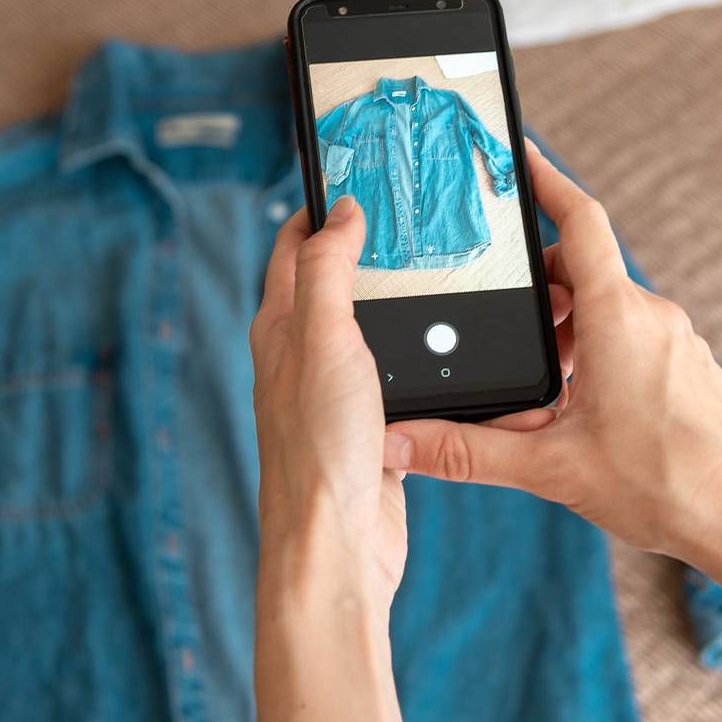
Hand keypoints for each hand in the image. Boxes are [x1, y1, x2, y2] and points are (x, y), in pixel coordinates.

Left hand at [250, 195, 404, 611]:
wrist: (337, 545)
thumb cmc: (320, 447)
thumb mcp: (323, 339)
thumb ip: (329, 270)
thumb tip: (341, 212)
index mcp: (279, 329)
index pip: (293, 249)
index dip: (320, 208)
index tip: (354, 176)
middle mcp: (300, 358)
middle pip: (328, 282)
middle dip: (361, 244)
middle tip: (406, 214)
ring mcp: (334, 394)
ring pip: (364, 326)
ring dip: (392, 296)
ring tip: (432, 267)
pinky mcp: (368, 427)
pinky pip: (391, 371)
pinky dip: (413, 349)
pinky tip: (441, 346)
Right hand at [384, 142, 721, 567]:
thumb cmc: (663, 489)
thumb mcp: (549, 468)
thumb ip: (466, 452)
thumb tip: (401, 443)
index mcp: (617, 319)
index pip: (580, 220)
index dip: (546, 179)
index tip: (518, 154)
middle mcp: (651, 316)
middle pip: (581, 269)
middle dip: (537, 291)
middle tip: (500, 327)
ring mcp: (675, 340)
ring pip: (604, 307)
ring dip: (564, 330)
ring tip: (538, 387)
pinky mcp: (687, 365)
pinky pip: (631, 336)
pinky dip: (594, 352)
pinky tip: (577, 407)